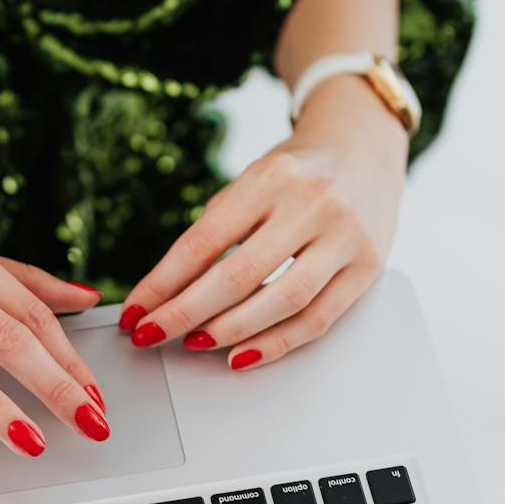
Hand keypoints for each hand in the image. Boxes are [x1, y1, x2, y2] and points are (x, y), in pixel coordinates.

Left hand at [119, 75, 408, 368]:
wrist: (365, 150)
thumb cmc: (295, 173)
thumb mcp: (252, 182)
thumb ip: (217, 230)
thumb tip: (168, 293)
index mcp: (271, 177)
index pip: (204, 240)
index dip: (163, 282)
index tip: (135, 312)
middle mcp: (313, 204)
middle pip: (239, 274)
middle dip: (186, 313)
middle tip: (152, 334)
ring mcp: (346, 236)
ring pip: (283, 301)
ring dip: (231, 331)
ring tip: (195, 344)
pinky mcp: (369, 267)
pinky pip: (319, 319)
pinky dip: (277, 343)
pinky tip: (242, 354)